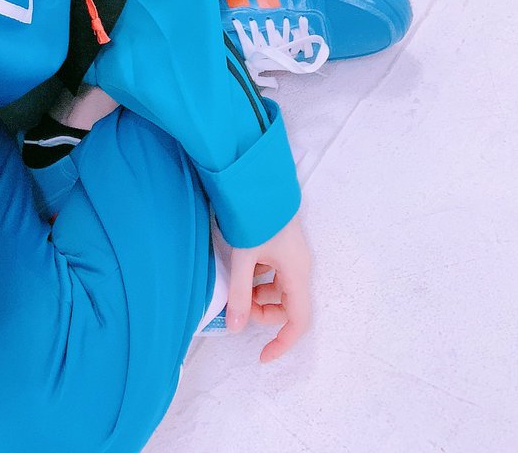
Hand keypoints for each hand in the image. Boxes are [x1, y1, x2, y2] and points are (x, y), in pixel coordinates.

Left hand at [225, 211, 311, 362]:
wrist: (260, 180)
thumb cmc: (256, 216)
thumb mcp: (244, 257)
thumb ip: (239, 294)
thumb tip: (235, 328)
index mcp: (297, 273)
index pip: (298, 321)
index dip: (283, 343)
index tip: (262, 356)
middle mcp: (300, 267)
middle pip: (288, 306)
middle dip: (263, 312)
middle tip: (239, 302)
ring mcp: (293, 256)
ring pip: (279, 289)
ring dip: (259, 292)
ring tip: (238, 278)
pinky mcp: (284, 246)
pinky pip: (275, 273)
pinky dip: (259, 276)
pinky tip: (243, 263)